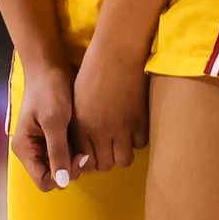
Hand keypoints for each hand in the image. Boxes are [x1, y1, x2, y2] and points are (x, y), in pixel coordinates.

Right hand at [11, 62, 84, 192]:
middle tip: (85, 148)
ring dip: (75, 158)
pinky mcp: (52, 138)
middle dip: (71, 167)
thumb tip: (62, 182)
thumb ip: (57, 151)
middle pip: (55, 177)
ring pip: (62, 167)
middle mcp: (31, 151)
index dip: (64, 175)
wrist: (49, 67)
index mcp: (25, 149)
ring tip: (84, 139)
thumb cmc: (49, 89)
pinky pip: (66, 154)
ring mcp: (42, 145)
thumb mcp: (54, 120)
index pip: (45, 182)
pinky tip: (83, 136)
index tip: (79, 156)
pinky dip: (76, 149)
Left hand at [71, 36, 148, 171]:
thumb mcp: (78, 99)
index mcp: (81, 125)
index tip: (95, 154)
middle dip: (106, 161)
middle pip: (104, 165)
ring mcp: (121, 128)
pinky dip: (137, 140)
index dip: (90, 161)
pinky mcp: (139, 121)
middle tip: (109, 150)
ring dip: (122, 154)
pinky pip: (140, 144)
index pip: (85, 159)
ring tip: (122, 142)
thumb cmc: (93, 70)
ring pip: (123, 160)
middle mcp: (99, 131)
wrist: (117, 54)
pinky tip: (134, 129)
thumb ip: (81, 124)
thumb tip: (87, 144)